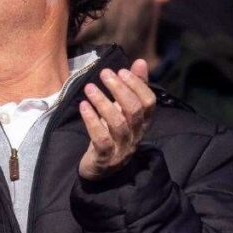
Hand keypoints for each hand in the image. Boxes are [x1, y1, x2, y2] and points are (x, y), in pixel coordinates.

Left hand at [78, 60, 156, 180]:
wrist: (100, 170)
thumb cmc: (112, 135)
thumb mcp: (123, 111)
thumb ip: (133, 88)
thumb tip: (140, 62)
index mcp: (143, 123)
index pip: (149, 102)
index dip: (137, 85)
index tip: (121, 70)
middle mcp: (136, 135)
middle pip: (134, 110)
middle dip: (119, 89)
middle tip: (104, 73)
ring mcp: (122, 148)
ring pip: (117, 123)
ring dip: (102, 102)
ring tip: (89, 87)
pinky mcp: (105, 158)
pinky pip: (101, 138)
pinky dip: (92, 120)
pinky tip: (83, 106)